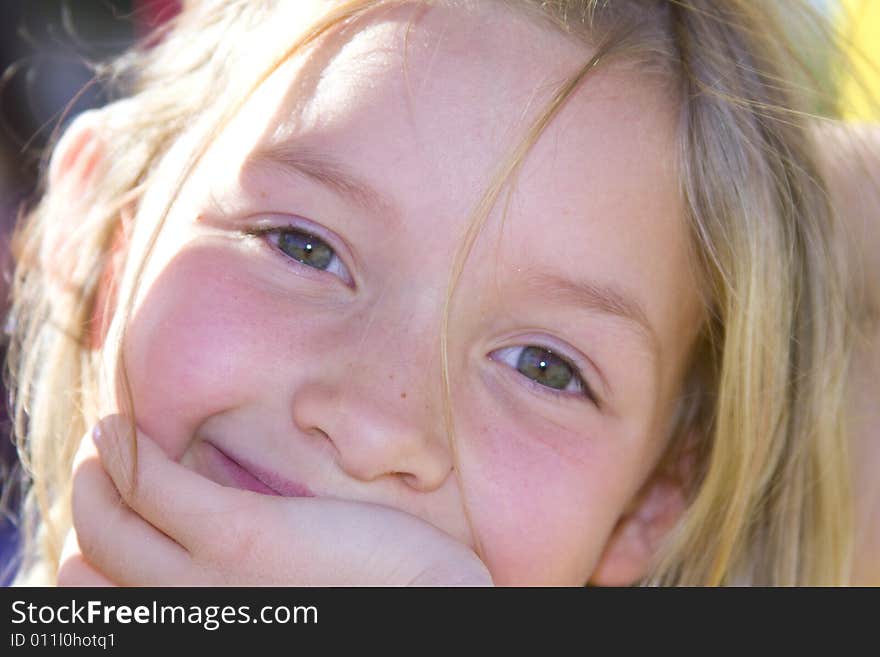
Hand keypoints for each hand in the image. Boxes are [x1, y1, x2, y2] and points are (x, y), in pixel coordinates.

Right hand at [58, 415, 492, 585]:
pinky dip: (124, 452)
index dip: (93, 559)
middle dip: (86, 510)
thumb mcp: (281, 600)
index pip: (105, 603)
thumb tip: (209, 542)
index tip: (108, 524)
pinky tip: (122, 425)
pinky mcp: (240, 535)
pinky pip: (151, 486)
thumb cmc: (365, 601)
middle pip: (90, 563)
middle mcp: (190, 619)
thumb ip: (242, 580)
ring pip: (106, 522)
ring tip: (109, 441)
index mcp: (202, 630)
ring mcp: (209, 579)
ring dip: (95, 475)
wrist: (427, 612)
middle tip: (98, 472)